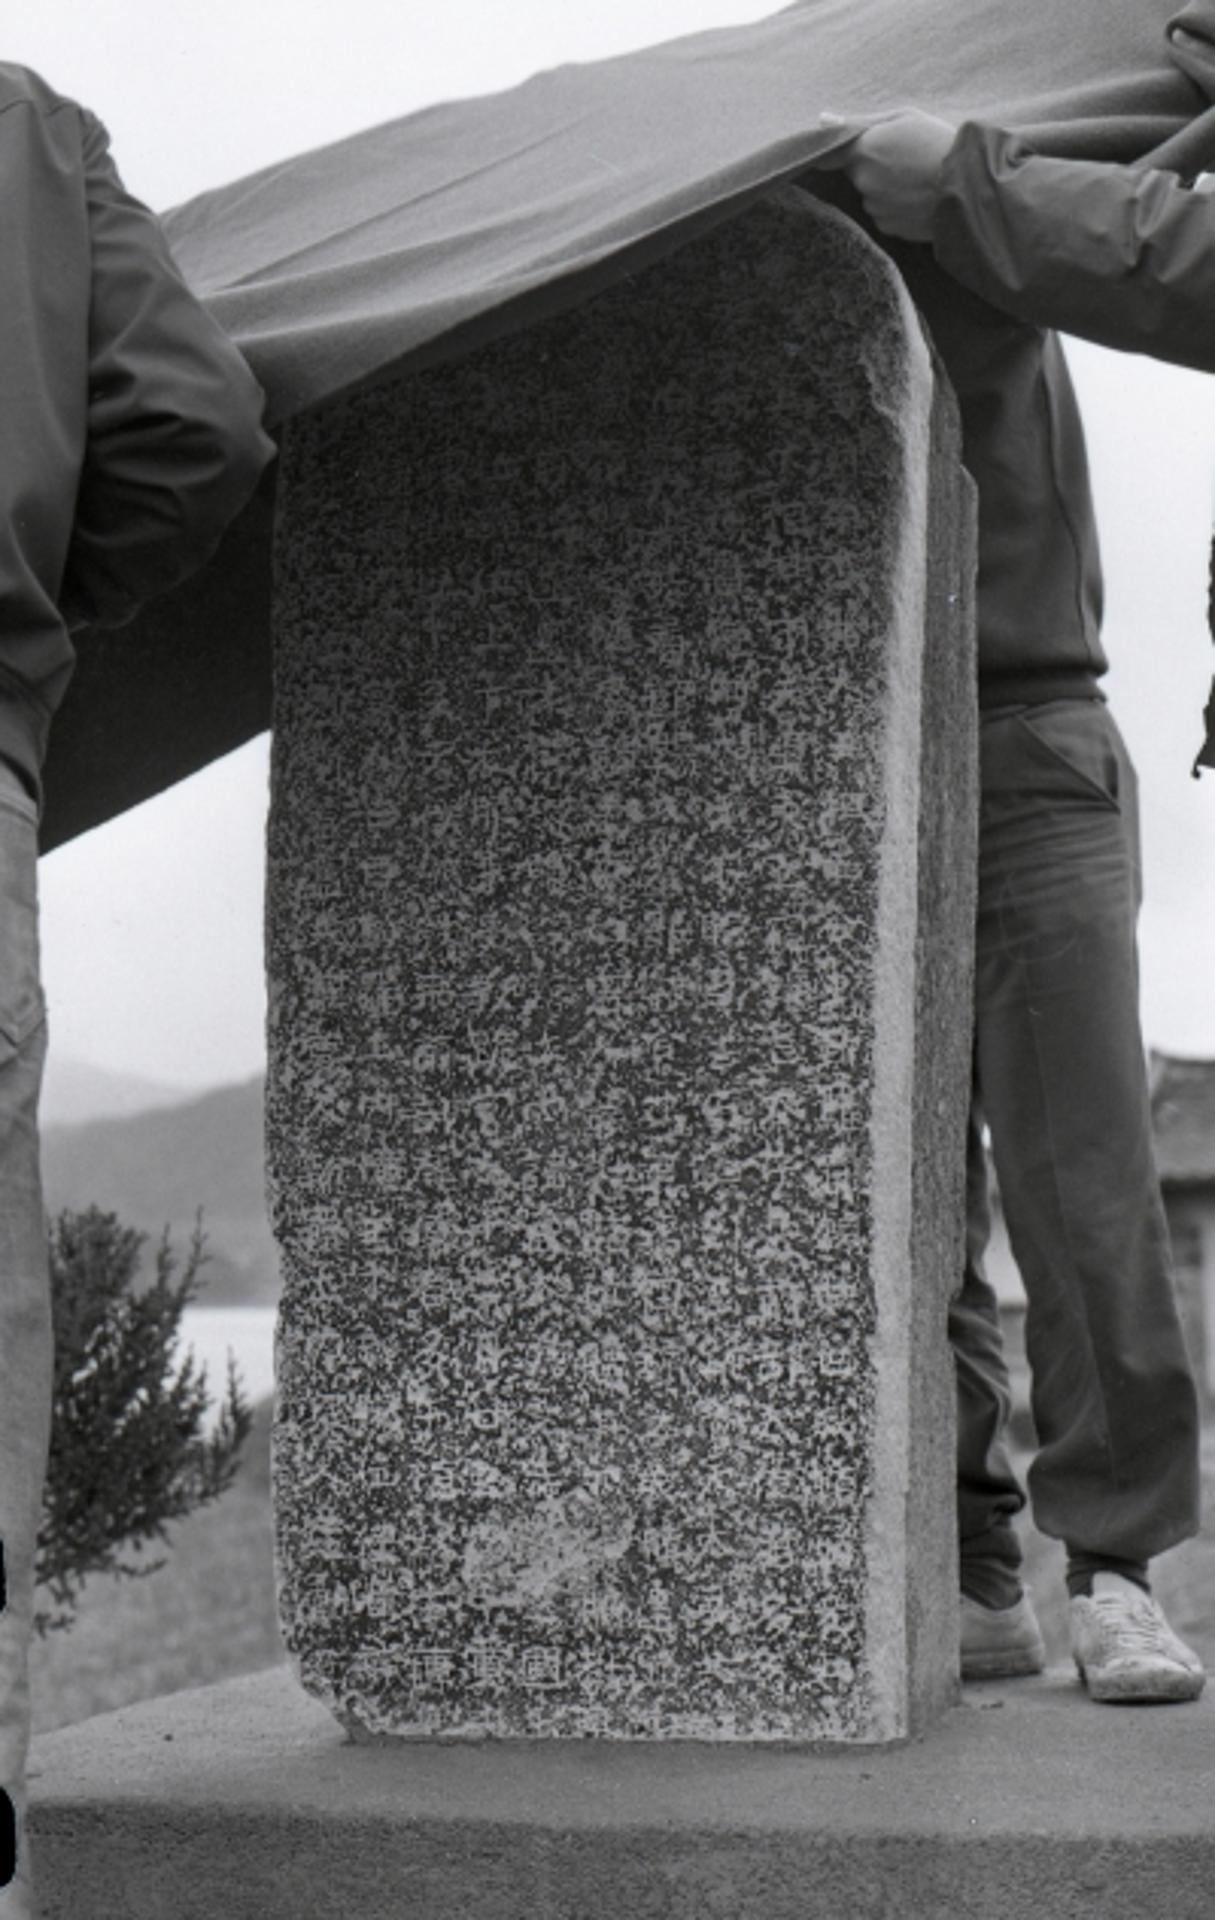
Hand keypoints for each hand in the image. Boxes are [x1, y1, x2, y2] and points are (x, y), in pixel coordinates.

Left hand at [811, 109, 957, 241]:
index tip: (837, 154)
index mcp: (863, 150)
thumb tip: (823, 119)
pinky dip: (897, 207)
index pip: (830, 155)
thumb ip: (860, 121)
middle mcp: (863, 182)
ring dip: (887, 189)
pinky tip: (918, 197)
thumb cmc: (936, 142)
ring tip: (916, 179)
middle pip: (858, 174)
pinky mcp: (888, 228)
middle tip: (905, 159)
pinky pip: (885, 214)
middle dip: (874, 167)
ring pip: (872, 196)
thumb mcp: (902, 118)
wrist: (966, 184)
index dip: (836, 153)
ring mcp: (874, 207)